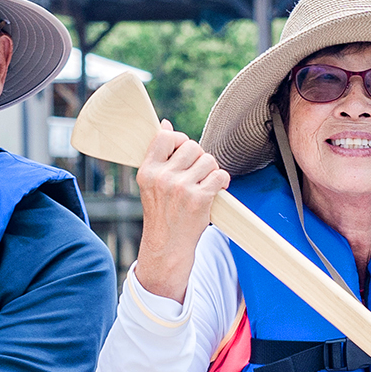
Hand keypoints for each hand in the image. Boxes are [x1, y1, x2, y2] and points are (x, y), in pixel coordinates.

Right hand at [131, 121, 228, 302]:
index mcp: (148, 171)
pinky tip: (217, 189)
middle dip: (198, 157)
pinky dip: (222, 181)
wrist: (167, 247)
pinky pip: (220, 175)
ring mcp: (181, 188)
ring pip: (208, 159)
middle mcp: (163, 178)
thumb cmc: (162, 213)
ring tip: (205, 183)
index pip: (166, 136)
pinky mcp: (199, 199)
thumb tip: (166, 124)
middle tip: (196, 173)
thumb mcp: (151, 184)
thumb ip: (159, 155)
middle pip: (192, 146)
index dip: (179, 140)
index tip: (183, 153)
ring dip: (211, 170)